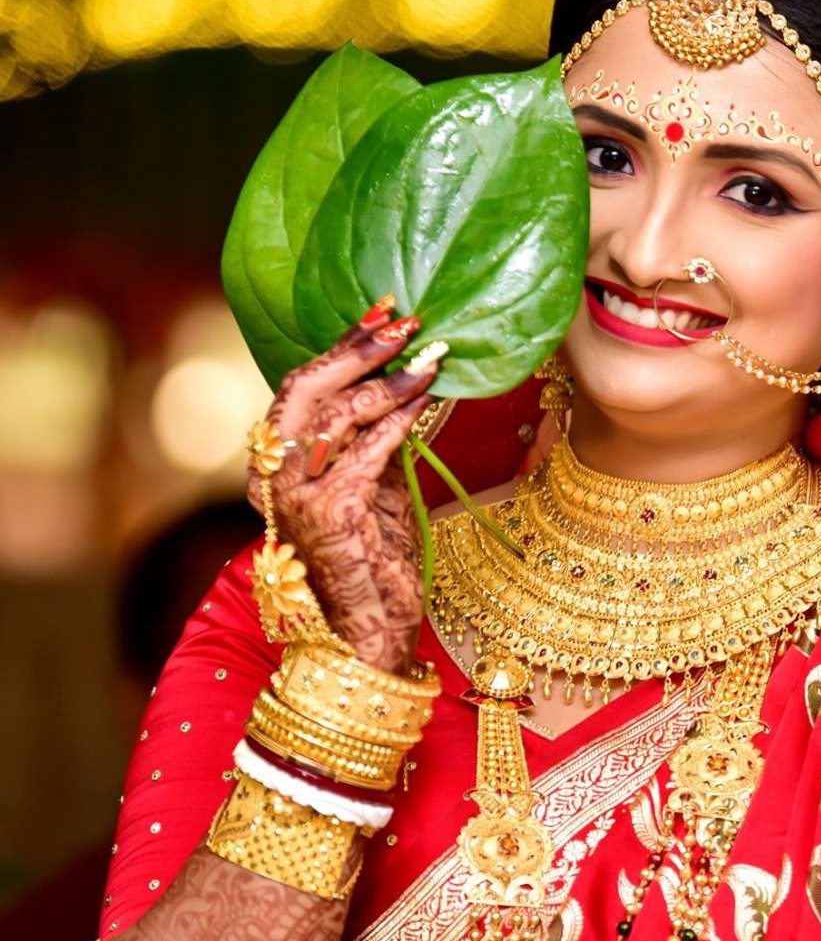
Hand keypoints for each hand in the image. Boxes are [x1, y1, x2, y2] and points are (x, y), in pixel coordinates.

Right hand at [246, 301, 439, 673]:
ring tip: (427, 357)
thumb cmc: (372, 560)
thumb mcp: (371, 487)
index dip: (341, 346)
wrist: (369, 630)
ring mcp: (297, 497)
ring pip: (336, 415)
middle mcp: (274, 478)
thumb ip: (373, 442)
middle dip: (357, 349)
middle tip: (402, 321)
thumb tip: (406, 387)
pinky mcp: (331, 514)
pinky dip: (398, 418)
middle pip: (305, 389)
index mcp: (276, 466)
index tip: (381, 311)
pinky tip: (425, 398)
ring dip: (387, 380)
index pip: (300, 388)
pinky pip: (367, 450)